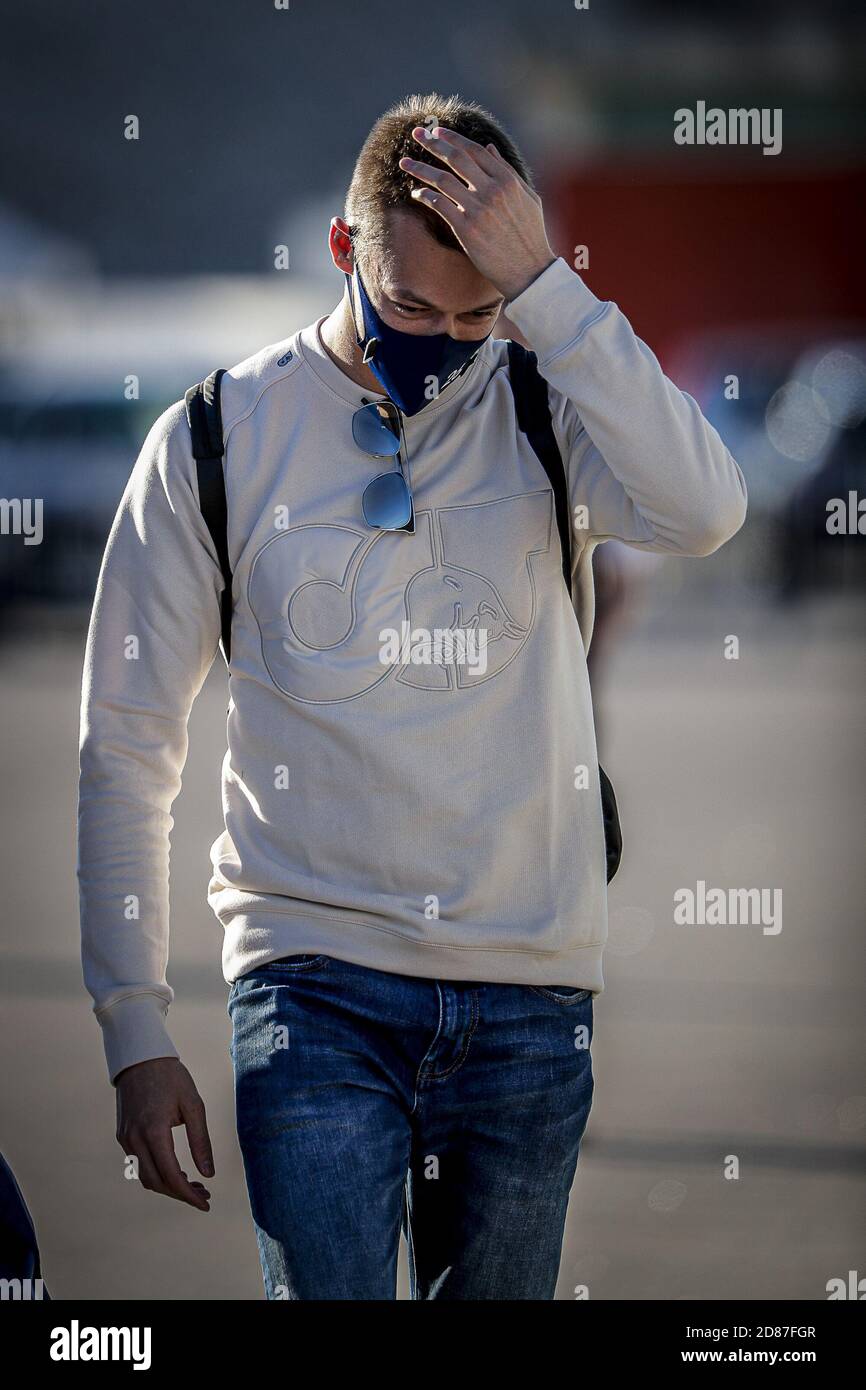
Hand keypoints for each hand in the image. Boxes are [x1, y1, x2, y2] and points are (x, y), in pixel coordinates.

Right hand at [115, 1057, 213, 1211]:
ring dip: (168, 1186)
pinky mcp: (123, 1136)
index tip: (206, 1204)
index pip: (171, 1176)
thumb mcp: (193, 1105)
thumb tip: (208, 1173)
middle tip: (203, 1194)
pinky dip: (156, 1173)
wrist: (139, 1058)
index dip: (188, 1195)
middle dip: (180, 1194)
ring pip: (145, 1177)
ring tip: (193, 1184)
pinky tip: (175, 1170)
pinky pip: (138, 1164)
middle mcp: (135, 1139)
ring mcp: (126, 1139)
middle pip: (156, 1183)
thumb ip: (201, 1140)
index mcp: (154, 1131)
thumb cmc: (171, 1077)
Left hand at [398, 125, 555, 301]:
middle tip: (416, 133)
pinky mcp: (466, 229)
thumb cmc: (530, 235)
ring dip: (420, 168)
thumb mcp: (528, 197)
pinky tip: (416, 193)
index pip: (474, 150)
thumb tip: (489, 147)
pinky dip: (424, 195)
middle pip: (455, 158)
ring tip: (405, 162)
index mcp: (507, 180)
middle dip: (432, 143)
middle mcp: (492, 190)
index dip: (453, 139)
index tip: (437, 132)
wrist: (529, 270)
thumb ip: (508, 170)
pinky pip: (439, 205)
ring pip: (442, 180)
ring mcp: (478, 209)